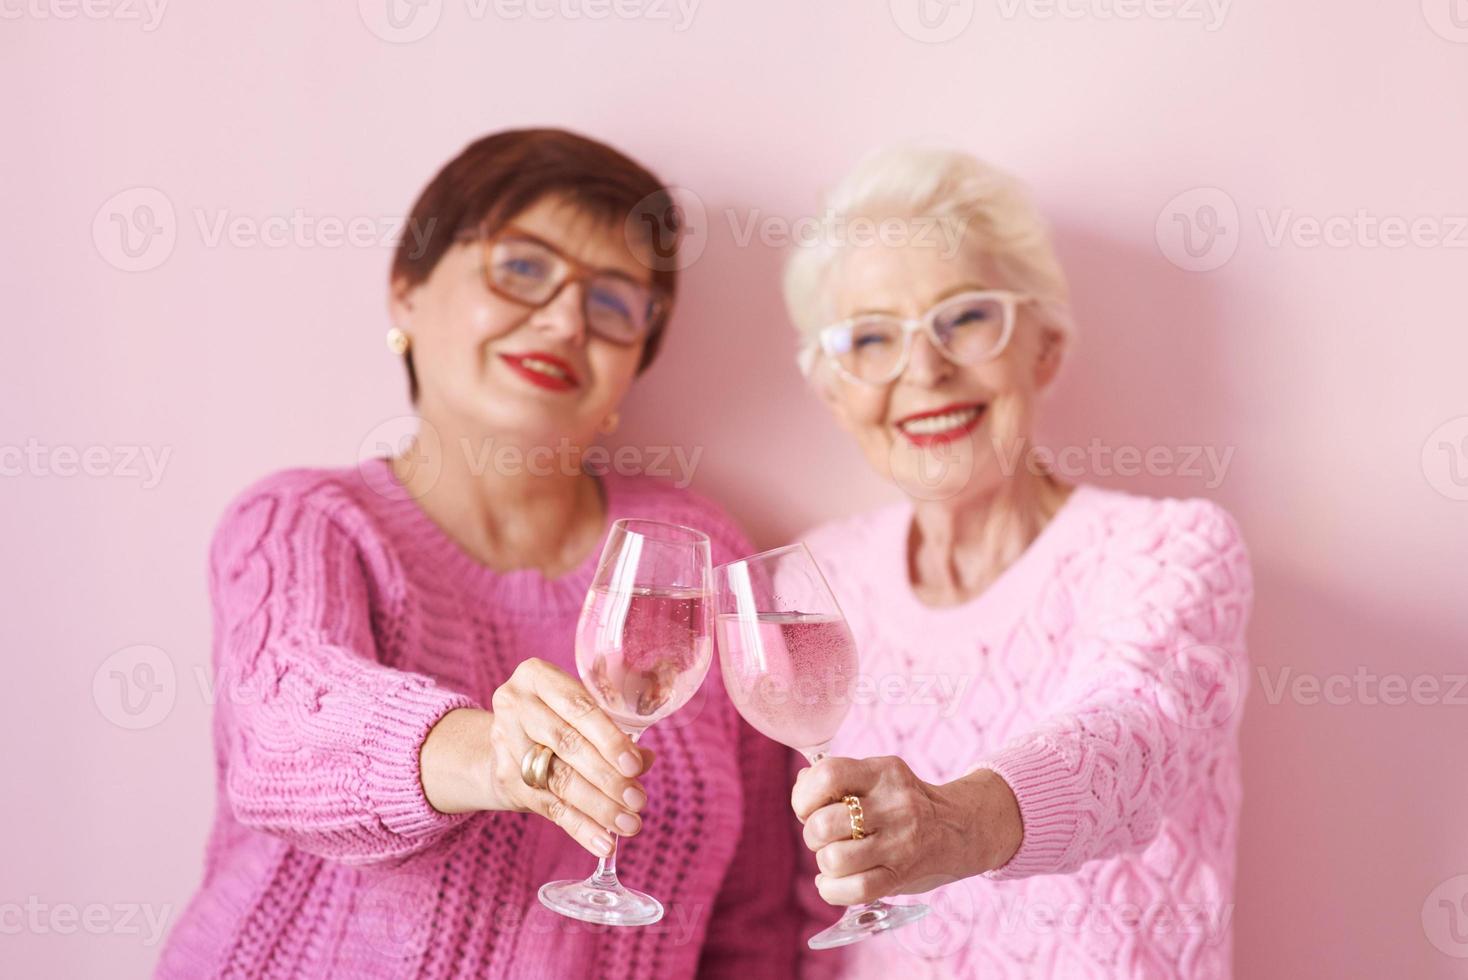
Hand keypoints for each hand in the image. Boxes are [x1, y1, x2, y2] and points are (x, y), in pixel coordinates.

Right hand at [420, 658, 653, 857]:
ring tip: (628, 824)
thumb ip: (614, 731)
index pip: (578, 708)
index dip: (608, 738)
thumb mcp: (581, 712)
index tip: (636, 766)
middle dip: (607, 777)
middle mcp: (515, 705)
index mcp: (536, 676)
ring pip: (558, 780)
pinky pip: (548, 807)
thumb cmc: (558, 717)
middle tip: (638, 800)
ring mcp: (505, 742)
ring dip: (598, 807)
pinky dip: (580, 827)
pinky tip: (604, 842)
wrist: (505, 739)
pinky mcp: (506, 779)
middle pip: (567, 745)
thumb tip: (645, 760)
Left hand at [791, 756, 1022, 905]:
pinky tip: (833, 881)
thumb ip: (838, 777)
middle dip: (812, 834)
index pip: (828, 775)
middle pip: (824, 823)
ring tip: (835, 857)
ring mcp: (900, 842)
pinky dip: (831, 889)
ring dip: (824, 862)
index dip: (804, 795)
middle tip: (823, 836)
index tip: (808, 806)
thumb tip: (801, 786)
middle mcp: (894, 804)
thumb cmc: (904, 803)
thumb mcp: (878, 777)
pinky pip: (854, 889)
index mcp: (883, 772)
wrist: (960, 829)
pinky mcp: (901, 875)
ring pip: (834, 859)